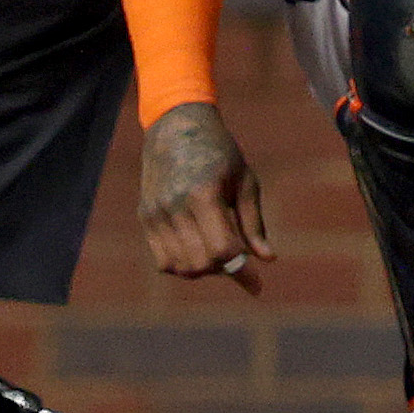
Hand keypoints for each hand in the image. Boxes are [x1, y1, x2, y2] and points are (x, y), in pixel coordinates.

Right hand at [140, 100, 273, 292]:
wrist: (176, 126)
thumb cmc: (219, 151)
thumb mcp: (245, 180)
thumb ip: (253, 223)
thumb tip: (267, 260)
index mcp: (203, 193)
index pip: (222, 250)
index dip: (241, 272)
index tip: (257, 286)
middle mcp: (175, 205)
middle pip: (200, 263)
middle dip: (223, 270)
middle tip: (238, 258)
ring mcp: (156, 212)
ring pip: (179, 267)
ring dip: (203, 271)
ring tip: (218, 252)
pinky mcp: (145, 216)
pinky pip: (162, 260)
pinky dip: (183, 266)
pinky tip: (198, 250)